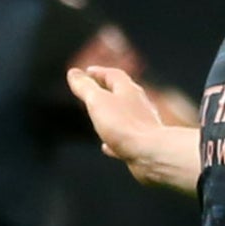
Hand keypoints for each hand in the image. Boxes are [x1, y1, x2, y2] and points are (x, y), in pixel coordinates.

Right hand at [67, 64, 189, 188]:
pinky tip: (106, 147)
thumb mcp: (97, 102)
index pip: (113, 75)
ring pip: (126, 116)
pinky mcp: (144, 144)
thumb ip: (85, 87)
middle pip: (123, 93)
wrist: (151, 153)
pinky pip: (126, 139)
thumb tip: (73, 73)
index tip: (87, 72)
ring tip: (100, 118)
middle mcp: (139, 105)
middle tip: (94, 91)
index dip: (99, 73)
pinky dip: (114, 139)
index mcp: (129, 90)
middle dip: (108, 91)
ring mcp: (143, 125)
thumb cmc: (124, 125)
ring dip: (113, 115)